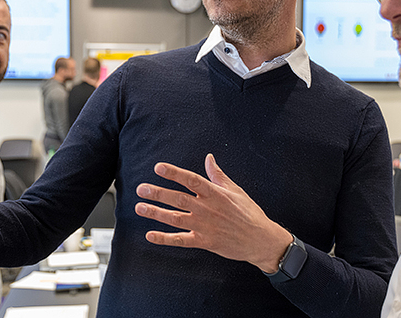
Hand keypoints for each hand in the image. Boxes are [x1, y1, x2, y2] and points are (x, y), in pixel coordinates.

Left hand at [134, 154, 292, 272]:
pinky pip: (181, 240)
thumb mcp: (236, 190)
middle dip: (158, 193)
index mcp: (215, 194)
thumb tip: (209, 158)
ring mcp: (205, 226)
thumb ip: (218, 175)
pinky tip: (150, 235)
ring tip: (140, 207)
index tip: (159, 168)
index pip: (191, 180)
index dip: (174, 174)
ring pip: (176, 219)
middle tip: (141, 189)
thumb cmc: (249, 213)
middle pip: (178, 199)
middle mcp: (208, 209)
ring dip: (156, 213)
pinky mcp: (204, 242)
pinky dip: (164, 239)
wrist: (260, 240)